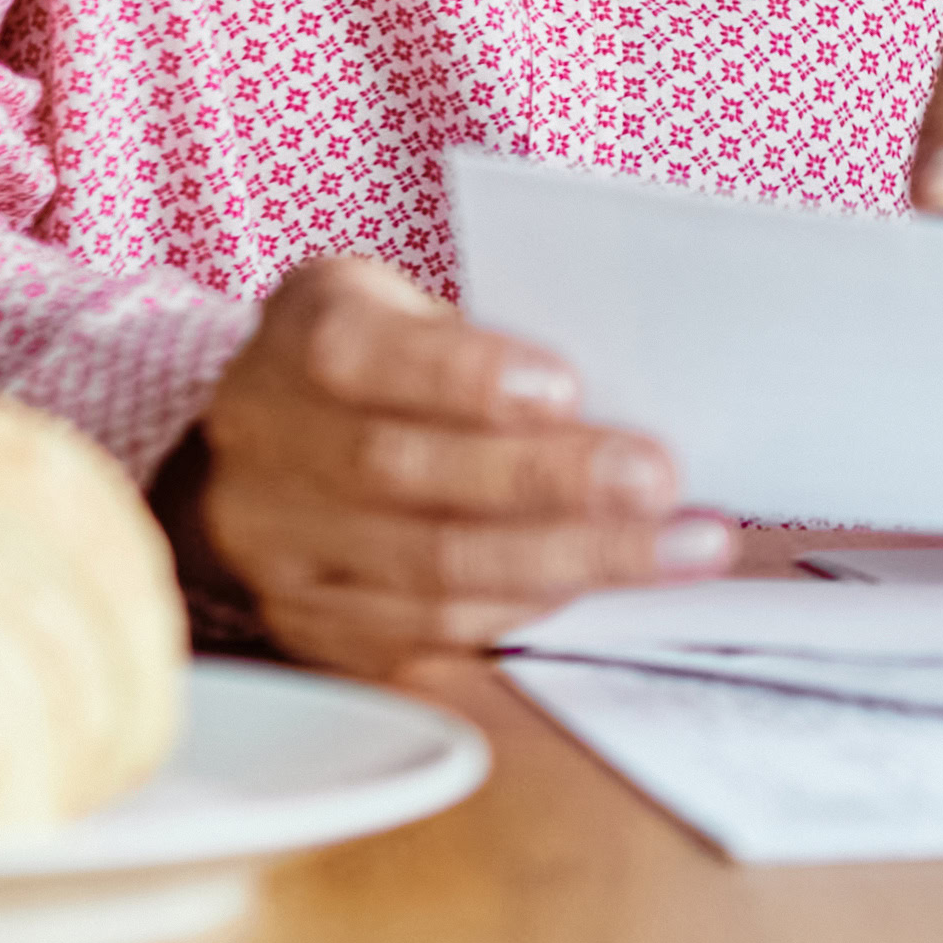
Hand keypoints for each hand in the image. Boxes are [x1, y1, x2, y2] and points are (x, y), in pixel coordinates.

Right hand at [169, 253, 733, 680]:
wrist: (275, 440)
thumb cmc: (390, 360)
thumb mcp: (418, 306)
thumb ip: (494, 339)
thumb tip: (631, 386)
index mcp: (302, 335)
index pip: (361, 354)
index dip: (461, 376)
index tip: (565, 388)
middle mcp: (269, 444)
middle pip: (402, 473)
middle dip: (547, 482)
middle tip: (656, 481)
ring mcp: (279, 547)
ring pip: (425, 571)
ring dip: (566, 561)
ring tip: (673, 547)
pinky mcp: (312, 624)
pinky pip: (425, 636)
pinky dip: (524, 613)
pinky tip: (598, 592)